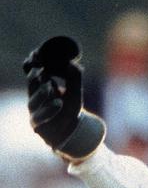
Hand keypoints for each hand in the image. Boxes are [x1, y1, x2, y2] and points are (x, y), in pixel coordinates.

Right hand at [23, 36, 105, 159]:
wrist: (71, 133)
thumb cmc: (70, 111)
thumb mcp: (76, 94)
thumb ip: (75, 79)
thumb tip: (75, 64)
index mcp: (41, 85)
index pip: (32, 71)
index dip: (33, 63)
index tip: (37, 54)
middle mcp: (35, 96)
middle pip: (31, 83)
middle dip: (34, 75)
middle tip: (41, 68)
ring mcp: (35, 110)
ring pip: (33, 99)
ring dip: (41, 92)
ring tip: (50, 86)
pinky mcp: (37, 124)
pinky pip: (39, 117)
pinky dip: (48, 110)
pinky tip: (58, 102)